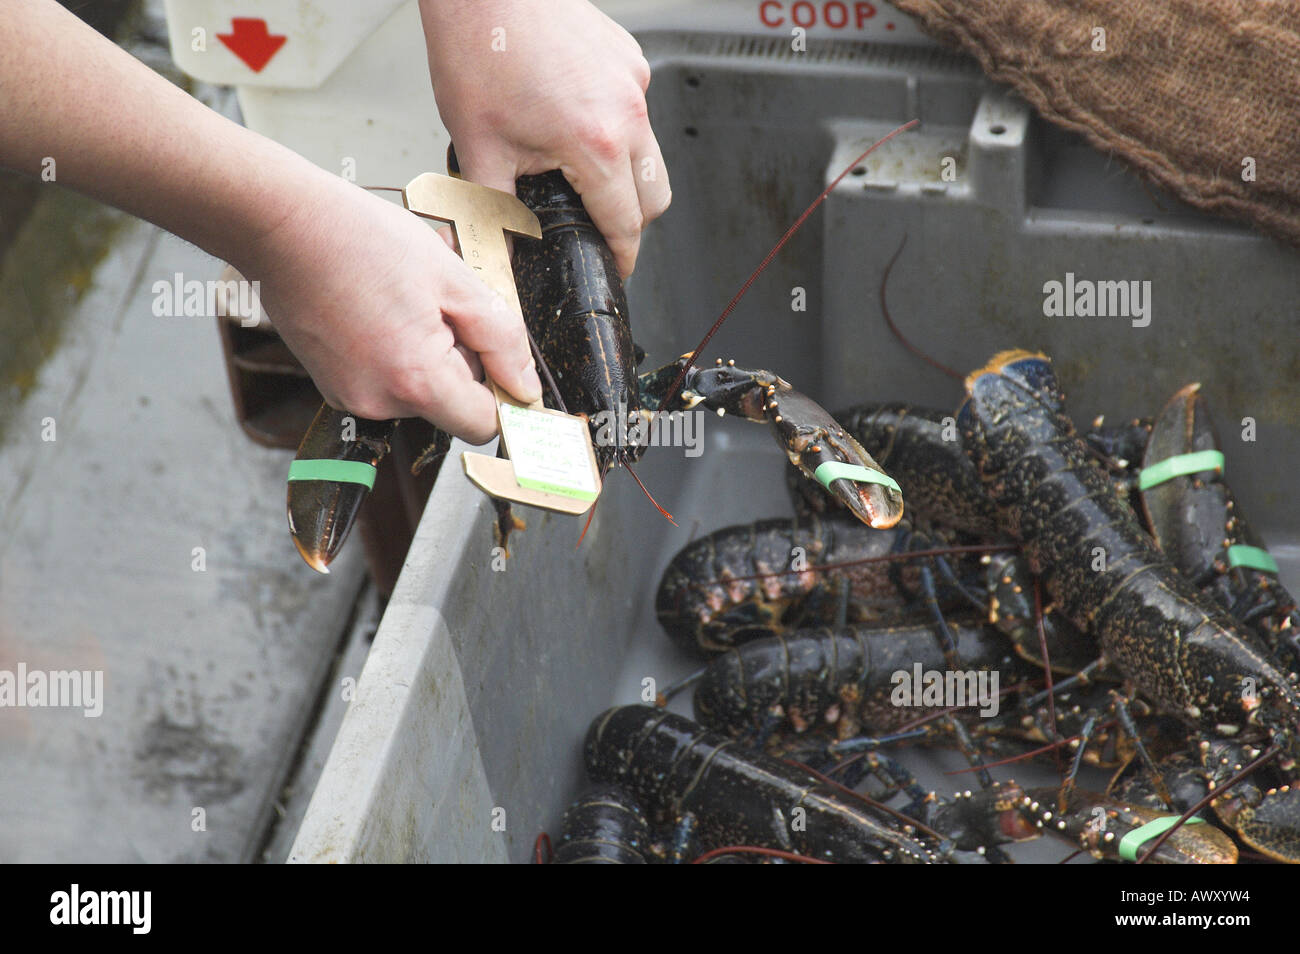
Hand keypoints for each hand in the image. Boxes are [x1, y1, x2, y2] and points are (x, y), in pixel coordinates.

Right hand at [240, 173, 541, 444]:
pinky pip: (388, 383)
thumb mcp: (455, 279)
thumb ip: (501, 339)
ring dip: (429, 355)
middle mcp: (379, 403)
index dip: (501, 392)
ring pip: (420, 393)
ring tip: (406, 302)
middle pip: (451, 407)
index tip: (498, 356)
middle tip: (441, 306)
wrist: (284, 224)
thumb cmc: (362, 240)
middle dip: (461, 362)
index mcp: (415, 381)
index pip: (483, 424)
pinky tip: (382, 311)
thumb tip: (526, 386)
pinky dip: (397, 354)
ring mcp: (350, 398)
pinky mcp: (333, 387)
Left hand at [420, 0, 670, 276]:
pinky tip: (572, 117)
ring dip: (625, 173)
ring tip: (577, 170)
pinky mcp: (630, 58)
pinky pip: (636, 110)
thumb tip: (484, 263)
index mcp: (597, 144)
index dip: (621, 257)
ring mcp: (634, 81)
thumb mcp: (478, 149)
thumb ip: (488, 217)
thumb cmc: (480, 49)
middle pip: (655, 196)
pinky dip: (615, 127)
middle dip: (631, 221)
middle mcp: (628, 113)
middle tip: (595, 228)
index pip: (627, 224)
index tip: (614, 270)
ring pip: (650, 152)